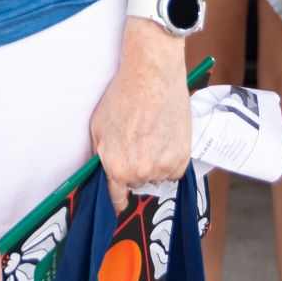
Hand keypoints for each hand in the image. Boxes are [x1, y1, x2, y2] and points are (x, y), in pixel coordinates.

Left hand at [89, 27, 190, 211]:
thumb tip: (102, 170)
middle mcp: (140, 172)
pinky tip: (164, 140)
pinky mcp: (182, 156)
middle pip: (137, 183)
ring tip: (151, 137)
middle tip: (137, 145)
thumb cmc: (123, 97)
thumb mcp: (99, 127)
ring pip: (157, 177)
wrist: (151, 76)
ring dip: (154, 165)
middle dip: (135, 169)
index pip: (116, 197)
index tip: (120, 204)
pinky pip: (175, 171)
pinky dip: (170, 160)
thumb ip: (101, 155)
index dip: (117, 200)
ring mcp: (163, 166)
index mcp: (116, 167)